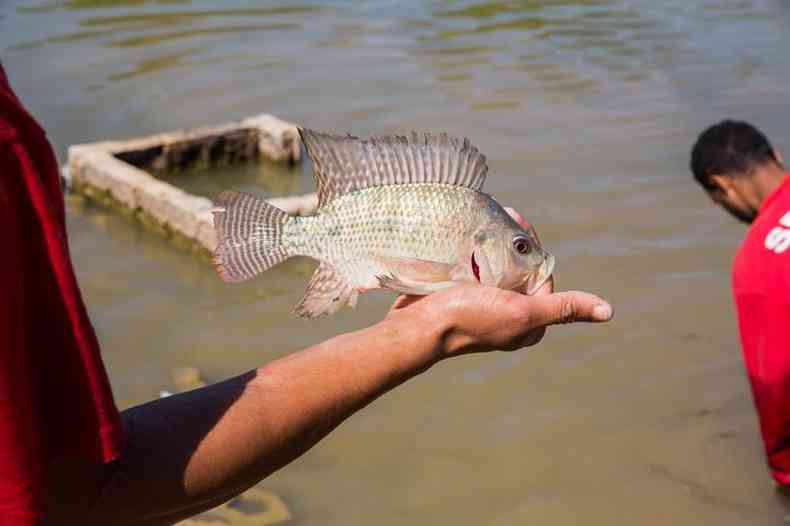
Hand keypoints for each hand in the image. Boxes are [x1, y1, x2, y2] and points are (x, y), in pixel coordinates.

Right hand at [386, 207, 611, 356]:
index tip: (518, 225)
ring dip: (494, 245)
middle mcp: (510, 315)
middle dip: (514, 244)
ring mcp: (484, 306)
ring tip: (483, 222)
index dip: (534, 249)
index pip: (543, 275)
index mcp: (530, 323)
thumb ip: (563, 309)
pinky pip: (475, 270)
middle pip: (520, 269)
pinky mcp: (462, 297)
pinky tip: (467, 237)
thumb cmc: (470, 319)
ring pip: (498, 267)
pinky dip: (474, 252)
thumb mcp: (522, 312)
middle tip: (499, 218)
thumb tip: (608, 311)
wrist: (418, 328)